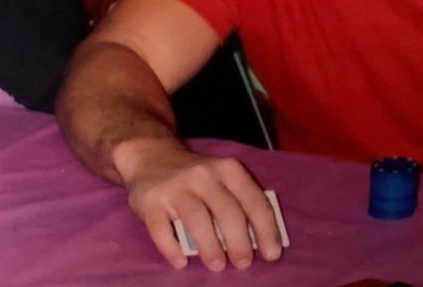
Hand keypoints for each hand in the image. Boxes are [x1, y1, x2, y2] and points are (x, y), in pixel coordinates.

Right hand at [116, 140, 282, 271]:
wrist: (151, 156)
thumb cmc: (195, 179)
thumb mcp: (221, 180)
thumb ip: (238, 204)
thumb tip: (258, 243)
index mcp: (227, 170)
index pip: (253, 200)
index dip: (265, 228)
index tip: (271, 254)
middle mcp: (203, 175)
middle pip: (227, 210)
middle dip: (239, 240)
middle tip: (243, 263)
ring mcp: (175, 186)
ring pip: (197, 217)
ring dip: (210, 245)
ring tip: (217, 265)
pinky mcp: (150, 200)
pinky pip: (161, 228)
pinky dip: (171, 247)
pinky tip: (180, 261)